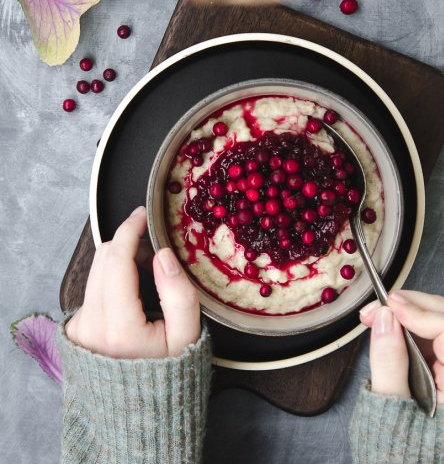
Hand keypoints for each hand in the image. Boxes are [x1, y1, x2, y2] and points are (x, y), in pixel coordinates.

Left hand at [66, 206, 199, 358]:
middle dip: (128, 242)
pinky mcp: (77, 327)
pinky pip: (93, 286)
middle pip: (103, 259)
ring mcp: (80, 326)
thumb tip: (163, 255)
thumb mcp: (187, 336)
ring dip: (121, 259)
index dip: (129, 231)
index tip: (143, 214)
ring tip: (148, 271)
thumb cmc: (168, 373)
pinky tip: (133, 289)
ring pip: (96, 270)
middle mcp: (91, 324)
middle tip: (155, 249)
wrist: (138, 409)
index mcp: (119, 327)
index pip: (117, 261)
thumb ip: (179, 294)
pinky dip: (113, 276)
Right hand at [359, 290, 443, 407]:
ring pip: (439, 319)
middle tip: (374, 310)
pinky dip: (406, 323)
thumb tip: (385, 317)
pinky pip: (430, 333)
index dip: (418, 312)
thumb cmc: (405, 447)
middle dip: (410, 305)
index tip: (387, 307)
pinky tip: (385, 325)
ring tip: (373, 317)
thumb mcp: (390, 405)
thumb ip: (388, 360)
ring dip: (405, 311)